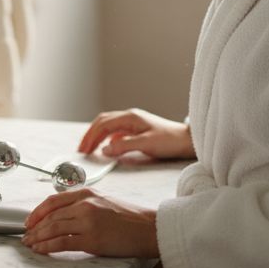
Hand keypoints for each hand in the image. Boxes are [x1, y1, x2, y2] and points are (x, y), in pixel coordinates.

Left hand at [22, 188, 158, 256]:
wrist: (150, 229)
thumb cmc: (131, 218)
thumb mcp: (104, 202)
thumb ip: (84, 205)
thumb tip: (62, 215)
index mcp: (87, 193)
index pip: (53, 201)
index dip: (37, 212)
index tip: (29, 221)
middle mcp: (85, 204)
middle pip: (50, 216)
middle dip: (34, 227)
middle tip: (26, 236)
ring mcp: (88, 221)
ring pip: (53, 228)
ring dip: (37, 238)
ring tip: (30, 244)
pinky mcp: (92, 239)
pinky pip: (62, 243)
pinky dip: (47, 246)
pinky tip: (41, 249)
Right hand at [77, 108, 194, 159]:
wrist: (186, 140)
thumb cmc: (169, 141)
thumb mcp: (146, 144)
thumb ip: (124, 146)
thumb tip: (104, 150)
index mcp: (130, 117)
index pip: (103, 125)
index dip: (91, 137)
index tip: (83, 150)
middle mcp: (130, 117)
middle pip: (103, 122)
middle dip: (90, 135)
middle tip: (82, 149)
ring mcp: (133, 123)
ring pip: (109, 126)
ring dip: (97, 136)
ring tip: (90, 149)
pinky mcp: (137, 129)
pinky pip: (117, 131)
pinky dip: (107, 139)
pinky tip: (107, 148)